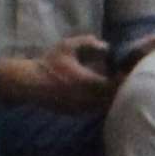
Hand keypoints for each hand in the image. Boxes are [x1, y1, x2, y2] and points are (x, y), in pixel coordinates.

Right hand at [0, 40, 114, 111]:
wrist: (30, 83)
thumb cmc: (49, 64)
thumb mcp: (67, 47)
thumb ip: (88, 42)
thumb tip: (106, 46)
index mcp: (88, 82)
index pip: (116, 85)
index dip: (123, 79)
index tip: (124, 71)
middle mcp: (88, 98)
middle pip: (113, 98)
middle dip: (119, 89)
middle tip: (120, 79)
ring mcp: (82, 108)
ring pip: (105, 106)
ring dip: (110, 98)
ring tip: (110, 86)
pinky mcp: (76, 113)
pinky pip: (95, 110)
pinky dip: (100, 103)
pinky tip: (98, 94)